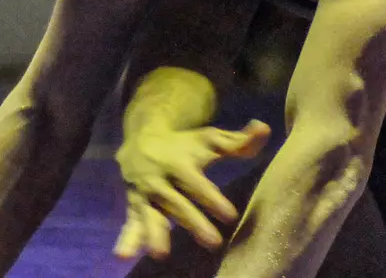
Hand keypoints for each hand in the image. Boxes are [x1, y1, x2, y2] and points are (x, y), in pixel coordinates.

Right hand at [113, 119, 270, 259]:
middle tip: (213, 242)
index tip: (230, 216)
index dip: (213, 199)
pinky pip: (130, 223)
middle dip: (193, 223)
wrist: (141, 138)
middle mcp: (159, 179)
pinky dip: (127, 238)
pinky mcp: (134, 206)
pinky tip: (122, 256)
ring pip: (150, 215)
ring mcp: (144, 195)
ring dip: (154, 234)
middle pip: (177, 203)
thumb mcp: (210, 139)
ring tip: (160, 253)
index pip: (197, 184)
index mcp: (179, 163)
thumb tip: (263, 128)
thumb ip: (238, 140)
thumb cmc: (185, 144)